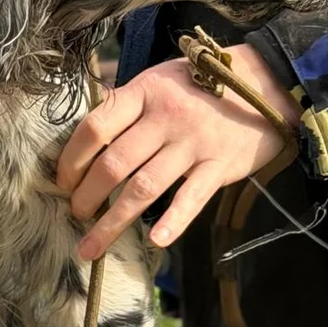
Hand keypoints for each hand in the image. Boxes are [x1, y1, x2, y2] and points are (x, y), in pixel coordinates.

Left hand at [57, 44, 300, 259]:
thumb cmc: (201, 85)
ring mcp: (193, 142)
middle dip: (86, 196)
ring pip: (144, 187)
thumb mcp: (159, 80)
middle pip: (114, 164)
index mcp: (143, 92)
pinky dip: (174, 221)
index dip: (71, 159)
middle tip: (74, 215)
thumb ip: (127, 104)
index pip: (95, 127)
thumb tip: (84, 137)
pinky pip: (192, 197)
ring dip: (112, 222)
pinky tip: (156, 241)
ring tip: (91, 246)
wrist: (265, 83)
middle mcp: (165, 117)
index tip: (62, 182)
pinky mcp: (220, 165)